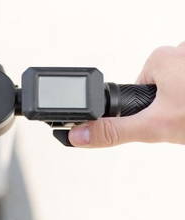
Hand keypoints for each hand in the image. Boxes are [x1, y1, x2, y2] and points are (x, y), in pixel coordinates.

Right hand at [69, 43, 184, 147]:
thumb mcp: (154, 127)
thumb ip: (114, 131)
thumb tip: (79, 133)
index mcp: (159, 59)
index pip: (136, 85)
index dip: (141, 108)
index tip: (152, 117)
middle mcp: (179, 51)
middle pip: (157, 86)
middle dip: (162, 106)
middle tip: (174, 118)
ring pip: (174, 87)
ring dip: (179, 102)